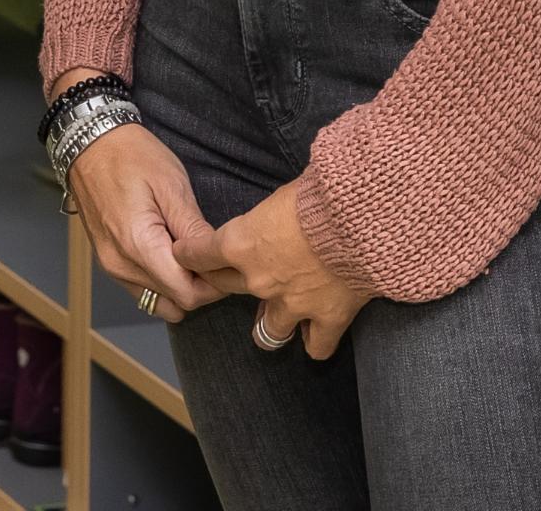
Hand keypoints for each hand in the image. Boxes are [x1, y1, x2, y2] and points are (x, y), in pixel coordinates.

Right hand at [65, 120, 226, 325]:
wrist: (89, 141)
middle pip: (175, 302)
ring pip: (159, 302)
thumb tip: (217, 261)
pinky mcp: (108, 262)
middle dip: (200, 286)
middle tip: (211, 256)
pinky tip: (169, 253)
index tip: (224, 262)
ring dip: (180, 287)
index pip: (187, 294)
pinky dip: (161, 282)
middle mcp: (121, 265)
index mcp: (138, 245)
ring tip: (190, 254)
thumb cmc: (131, 155)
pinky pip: (142, 289)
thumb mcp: (171, 185)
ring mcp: (111, 266)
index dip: (213, 284)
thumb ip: (194, 230)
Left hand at [173, 182, 371, 359]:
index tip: (184, 254)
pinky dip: (314, 341)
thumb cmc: (316, 195)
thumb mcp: (279, 195)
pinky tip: (314, 334)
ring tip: (274, 317)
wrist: (356, 220)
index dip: (189, 255)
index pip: (198, 255)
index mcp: (239, 243)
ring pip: (267, 331)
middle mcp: (258, 279)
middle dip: (224, 282)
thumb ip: (268, 214)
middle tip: (231, 277)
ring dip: (268, 323)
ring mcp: (291, 304)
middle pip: (226, 288)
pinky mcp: (326, 319)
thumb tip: (278, 211)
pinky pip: (314, 347)